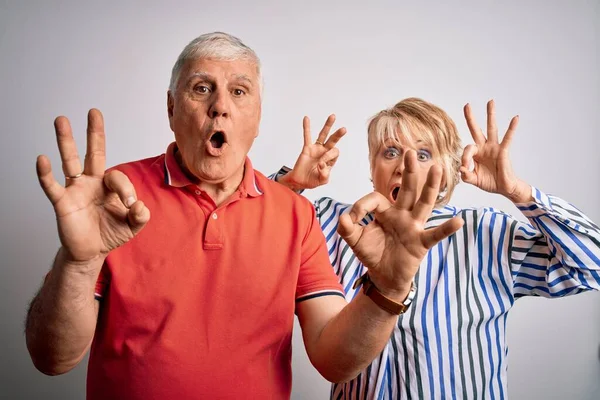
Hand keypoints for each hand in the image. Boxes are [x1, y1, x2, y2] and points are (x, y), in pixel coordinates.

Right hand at [36, 109, 149, 264]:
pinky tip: (42, 159)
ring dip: (66, 141)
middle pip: (93, 153)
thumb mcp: (132, 226)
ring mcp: (76, 190)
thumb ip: (141, 216)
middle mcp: (92, 182)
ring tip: (61, 120)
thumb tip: (140, 205)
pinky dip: (46, 173)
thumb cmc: (109, 234)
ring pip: (70, 161)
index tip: (130, 205)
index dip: (126, 190)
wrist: (90, 252)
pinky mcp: (62, 202)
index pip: (118, 177)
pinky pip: (52, 185)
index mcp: (110, 186)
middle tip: (94, 112)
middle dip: (94, 133)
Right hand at [279, 114, 345, 189]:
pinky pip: (307, 136)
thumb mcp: (322, 180)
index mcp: (331, 160)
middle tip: (344, 129)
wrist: (300, 181)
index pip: (334, 153)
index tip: (320, 164)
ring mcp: (316, 149)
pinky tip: (306, 118)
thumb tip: (322, 164)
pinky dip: (306, 127)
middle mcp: (325, 152)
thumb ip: (325, 174)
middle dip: (338, 135)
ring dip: (328, 126)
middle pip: (333, 141)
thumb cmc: (312, 180)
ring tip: (333, 116)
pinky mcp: (307, 148)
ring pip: (323, 135)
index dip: (328, 157)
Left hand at [338, 150, 463, 299]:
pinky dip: (446, 229)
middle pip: (407, 189)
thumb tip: (343, 217)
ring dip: (430, 187)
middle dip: (408, 171)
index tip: (352, 219)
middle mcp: (402, 215)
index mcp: (385, 211)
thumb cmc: (372, 254)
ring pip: (423, 203)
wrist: (383, 277)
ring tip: (438, 169)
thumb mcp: (354, 240)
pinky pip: (435, 234)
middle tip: (410, 151)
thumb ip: (346, 228)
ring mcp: (413, 227)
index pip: (376, 198)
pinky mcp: (421, 243)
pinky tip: (458, 221)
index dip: (362, 206)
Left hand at [461, 100, 530, 202]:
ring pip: (491, 128)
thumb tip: (461, 169)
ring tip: (490, 101)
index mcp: (475, 153)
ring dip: (491, 115)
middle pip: (476, 129)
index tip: (465, 168)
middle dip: (471, 118)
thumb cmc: (489, 182)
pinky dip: (512, 128)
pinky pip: (508, 138)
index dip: (464, 158)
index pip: (467, 149)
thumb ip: (466, 175)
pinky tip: (515, 118)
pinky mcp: (503, 151)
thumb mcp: (473, 179)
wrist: (504, 188)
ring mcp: (494, 147)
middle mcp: (484, 147)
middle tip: (467, 105)